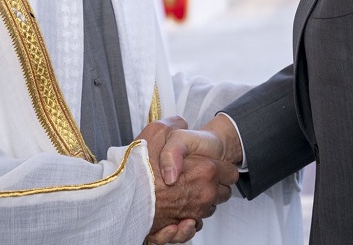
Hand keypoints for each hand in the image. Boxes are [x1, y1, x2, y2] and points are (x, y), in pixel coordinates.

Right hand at [138, 117, 237, 241]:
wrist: (122, 197)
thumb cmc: (140, 165)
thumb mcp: (158, 132)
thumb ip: (175, 124)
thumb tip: (183, 123)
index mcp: (206, 170)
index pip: (231, 172)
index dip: (219, 166)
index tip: (207, 163)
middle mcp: (205, 194)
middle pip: (224, 192)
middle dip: (213, 185)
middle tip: (195, 177)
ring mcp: (195, 213)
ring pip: (209, 208)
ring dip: (200, 202)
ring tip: (183, 191)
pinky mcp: (182, 228)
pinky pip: (194, 226)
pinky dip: (189, 221)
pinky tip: (179, 210)